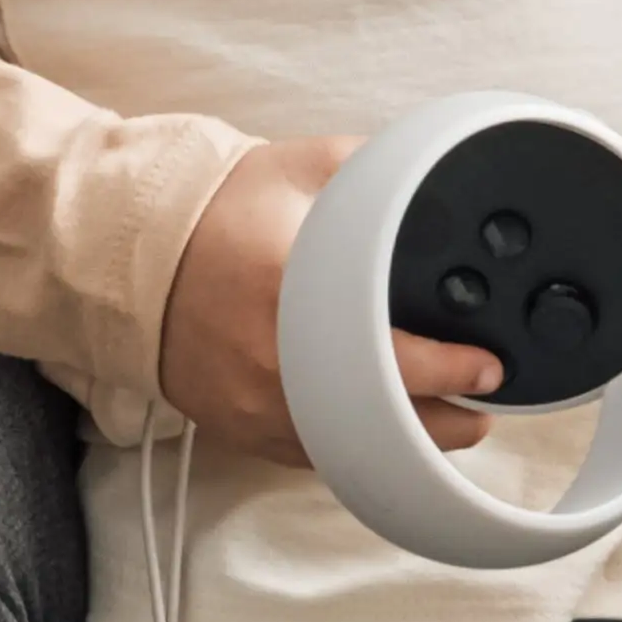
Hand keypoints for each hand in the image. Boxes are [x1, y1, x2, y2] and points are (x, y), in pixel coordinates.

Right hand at [158, 134, 503, 464]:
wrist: (132, 258)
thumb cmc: (217, 209)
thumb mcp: (298, 167)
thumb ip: (369, 171)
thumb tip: (432, 179)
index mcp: (288, 289)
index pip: (387, 350)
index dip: (449, 367)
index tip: (489, 366)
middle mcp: (271, 360)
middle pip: (377, 415)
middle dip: (445, 419)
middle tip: (486, 402)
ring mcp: (252, 405)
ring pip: (348, 448)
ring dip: (407, 442)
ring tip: (455, 425)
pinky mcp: (239, 429)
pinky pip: (310, 455)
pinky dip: (355, 448)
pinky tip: (389, 435)